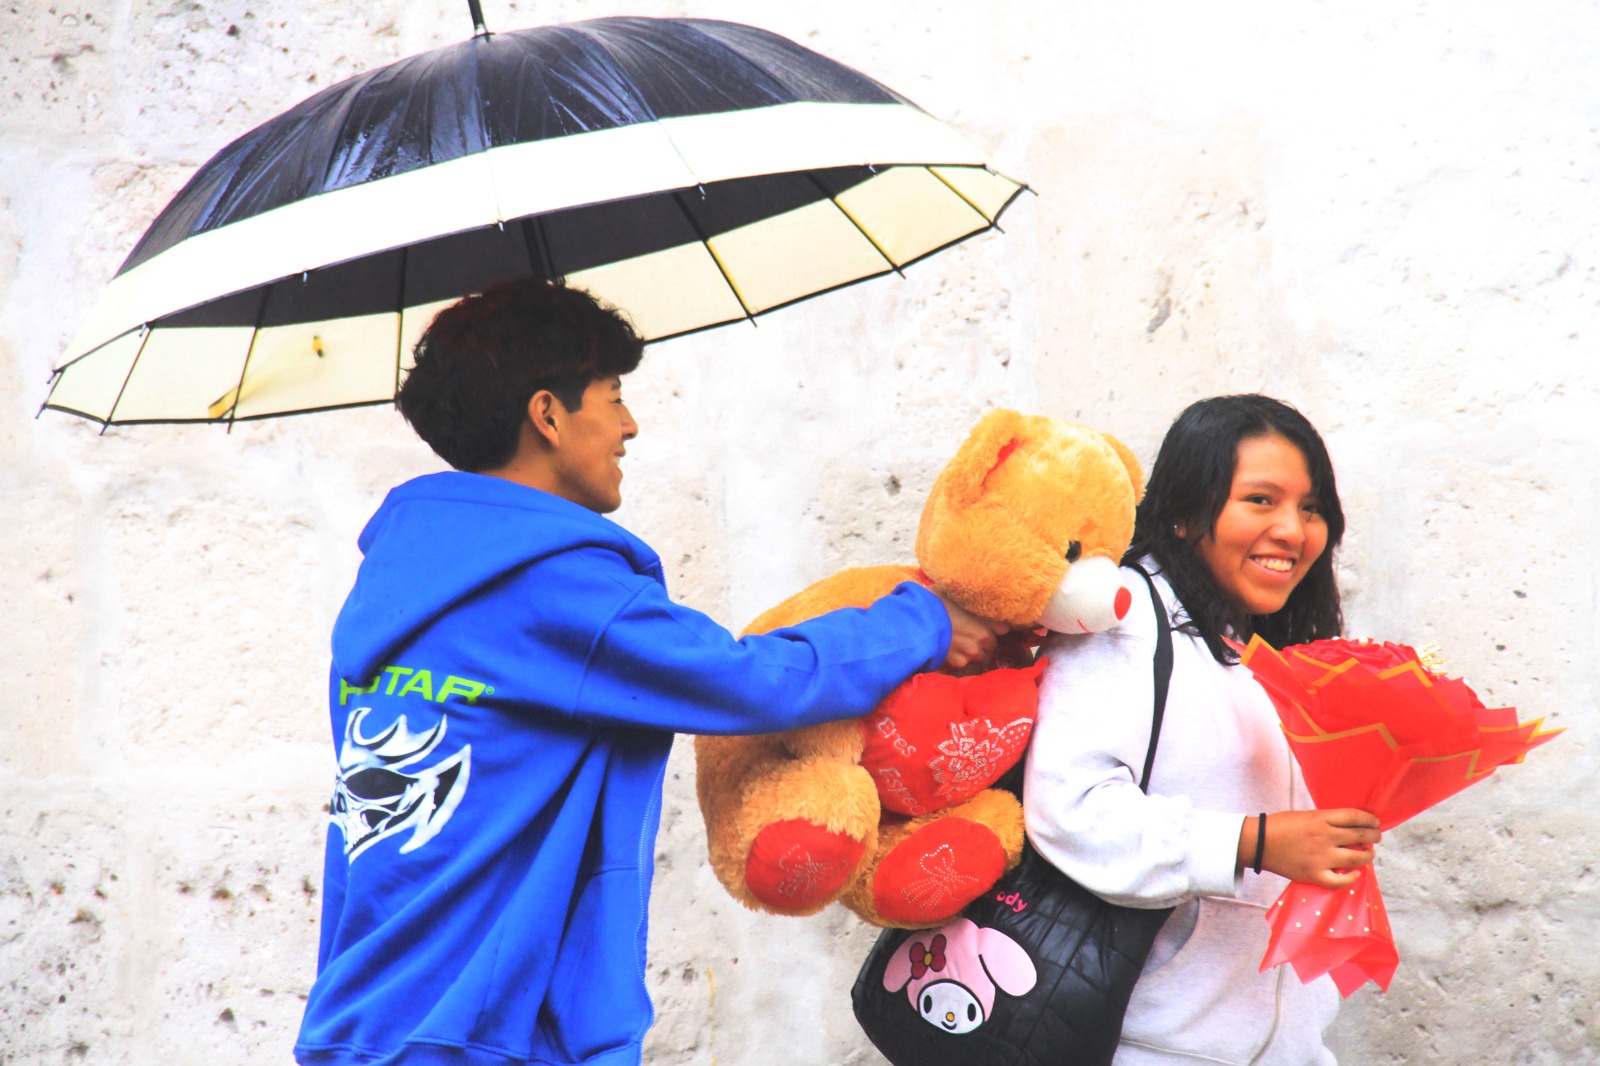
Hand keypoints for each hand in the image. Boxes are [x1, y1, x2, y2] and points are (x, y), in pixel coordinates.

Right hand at [932, 590, 1008, 668]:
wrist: (917, 622)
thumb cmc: (934, 602)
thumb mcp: (954, 592)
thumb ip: (967, 598)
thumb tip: (967, 592)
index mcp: (986, 619)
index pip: (1003, 628)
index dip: (994, 626)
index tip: (987, 624)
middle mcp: (983, 638)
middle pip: (991, 644)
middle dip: (982, 640)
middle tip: (968, 634)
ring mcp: (972, 652)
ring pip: (979, 656)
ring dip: (972, 651)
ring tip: (958, 644)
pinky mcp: (959, 663)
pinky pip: (963, 662)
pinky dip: (958, 658)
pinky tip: (948, 650)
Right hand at [1238, 808, 1381, 887]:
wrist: (1258, 842)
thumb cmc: (1280, 826)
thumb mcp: (1305, 815)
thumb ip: (1326, 820)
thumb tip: (1348, 827)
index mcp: (1321, 819)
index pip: (1355, 817)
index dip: (1369, 820)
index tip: (1375, 822)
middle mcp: (1325, 837)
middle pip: (1359, 836)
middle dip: (1373, 836)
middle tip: (1375, 837)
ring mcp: (1320, 857)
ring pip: (1356, 858)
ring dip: (1367, 856)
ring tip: (1368, 854)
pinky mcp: (1314, 874)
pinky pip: (1340, 881)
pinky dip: (1351, 878)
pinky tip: (1355, 874)